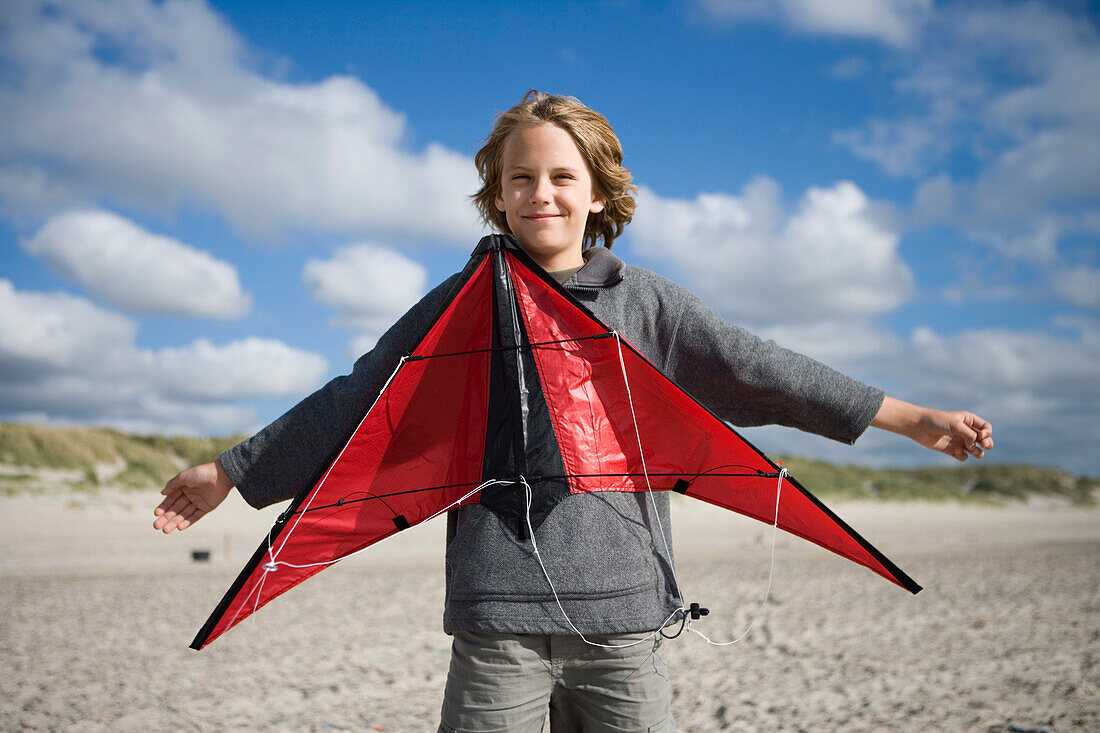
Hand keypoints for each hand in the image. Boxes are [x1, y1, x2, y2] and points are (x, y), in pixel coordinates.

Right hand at [153, 460, 233, 532]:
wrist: (221, 475)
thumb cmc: (201, 473)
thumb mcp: (184, 477)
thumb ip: (172, 485)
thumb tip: (162, 493)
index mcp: (183, 487)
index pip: (171, 499)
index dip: (163, 507)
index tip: (156, 514)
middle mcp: (190, 495)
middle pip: (176, 509)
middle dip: (166, 518)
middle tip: (156, 526)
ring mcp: (198, 502)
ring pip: (184, 514)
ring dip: (174, 522)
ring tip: (165, 530)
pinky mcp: (206, 508)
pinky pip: (195, 516)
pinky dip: (188, 522)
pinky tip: (179, 527)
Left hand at [872, 397, 993, 461]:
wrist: (919, 427)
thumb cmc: (937, 421)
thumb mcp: (956, 425)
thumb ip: (969, 435)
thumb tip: (976, 446)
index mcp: (968, 420)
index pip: (986, 428)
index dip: (987, 433)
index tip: (981, 436)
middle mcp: (965, 431)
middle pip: (985, 440)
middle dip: (987, 444)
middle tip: (983, 445)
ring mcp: (959, 441)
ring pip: (976, 450)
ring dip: (977, 452)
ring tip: (972, 450)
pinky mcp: (952, 450)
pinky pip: (963, 457)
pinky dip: (963, 456)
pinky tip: (957, 452)